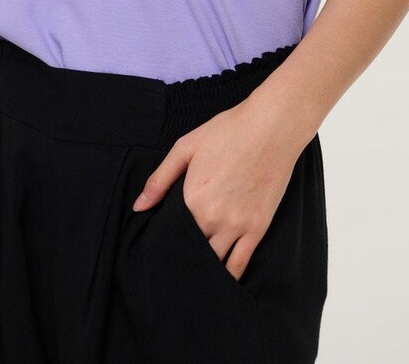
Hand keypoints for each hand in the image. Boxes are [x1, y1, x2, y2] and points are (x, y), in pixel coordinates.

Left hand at [130, 94, 304, 281]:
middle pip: (192, 251)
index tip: (158, 248)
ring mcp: (237, 225)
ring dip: (203, 270)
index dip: (163, 242)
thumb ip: (160, 179)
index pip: (171, 234)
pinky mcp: (258, 228)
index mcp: (192, 199)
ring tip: (193, 275)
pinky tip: (220, 280)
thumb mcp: (186, 147)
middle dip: (182, 257)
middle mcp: (213, 217)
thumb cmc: (228, 131)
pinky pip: (241, 264)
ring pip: (215, 263)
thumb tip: (138, 207)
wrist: (270, 127)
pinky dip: (230, 276)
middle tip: (173, 263)